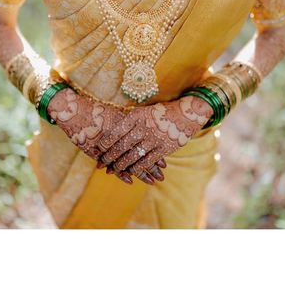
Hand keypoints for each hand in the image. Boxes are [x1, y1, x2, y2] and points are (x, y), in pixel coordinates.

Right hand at [47, 88, 163, 184]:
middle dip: (152, 167)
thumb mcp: (116, 116)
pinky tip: (130, 180)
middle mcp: (122, 137)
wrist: (75, 110)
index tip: (164, 165)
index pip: (145, 144)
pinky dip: (122, 172)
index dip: (155, 156)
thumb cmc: (97, 112)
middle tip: (161, 177)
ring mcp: (111, 145)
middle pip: (141, 154)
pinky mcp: (100, 150)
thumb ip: (128, 124)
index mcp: (128, 127)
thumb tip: (143, 127)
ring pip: (130, 161)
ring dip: (141, 172)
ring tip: (153, 181)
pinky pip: (113, 162)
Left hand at [96, 95, 213, 180]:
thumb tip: (111, 128)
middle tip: (101, 163)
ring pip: (133, 155)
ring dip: (121, 164)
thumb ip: (129, 120)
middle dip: (110, 156)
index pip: (117, 131)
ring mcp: (154, 138)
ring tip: (113, 169)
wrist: (186, 114)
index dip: (106, 142)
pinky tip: (131, 172)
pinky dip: (137, 168)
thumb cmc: (160, 113)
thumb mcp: (143, 111)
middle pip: (122, 145)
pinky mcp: (164, 148)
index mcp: (136, 116)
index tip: (98, 149)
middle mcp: (144, 127)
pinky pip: (147, 161)